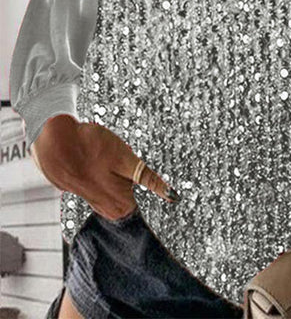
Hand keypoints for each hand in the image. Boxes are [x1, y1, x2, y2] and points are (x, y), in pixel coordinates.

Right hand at [31, 114, 177, 220]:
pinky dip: (104, 176)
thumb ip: (149, 179)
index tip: (160, 191)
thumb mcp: (126, 159)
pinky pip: (102, 186)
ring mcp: (94, 202)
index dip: (153, 194)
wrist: (55, 142)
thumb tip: (174, 196)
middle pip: (131, 200)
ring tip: (109, 163)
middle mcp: (107, 210)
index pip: (144, 208)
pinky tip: (99, 163)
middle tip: (124, 166)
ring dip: (119, 180)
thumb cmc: (92, 148)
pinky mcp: (84, 190)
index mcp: (122, 207)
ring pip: (117, 192)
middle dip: (133, 184)